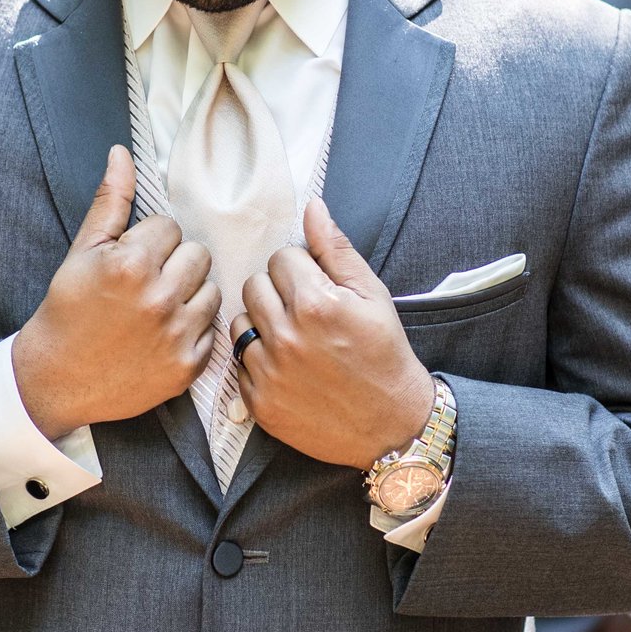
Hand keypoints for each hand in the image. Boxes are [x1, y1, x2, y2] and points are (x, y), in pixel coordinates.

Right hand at [13, 146, 218, 438]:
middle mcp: (158, 298)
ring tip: (157, 306)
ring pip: (211, 289)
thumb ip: (111, 201)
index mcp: (131, 264)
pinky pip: (212, 328)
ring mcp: (176, 335)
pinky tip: (163, 334)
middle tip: (146, 282)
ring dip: (188, 294)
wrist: (57, 378)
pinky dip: (192, 329)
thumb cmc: (68, 309)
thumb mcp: (82, 251)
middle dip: (174, 263)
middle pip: (198, 254)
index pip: (170, 227)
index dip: (148, 241)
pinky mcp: (187, 366)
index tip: (130, 261)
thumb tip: (122, 153)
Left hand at [234, 197, 433, 470]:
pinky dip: (258, 360)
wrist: (391, 424)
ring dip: (262, 324)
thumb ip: (336, 250)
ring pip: (240, 321)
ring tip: (293, 338)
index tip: (318, 288)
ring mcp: (269, 371)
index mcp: (315, 303)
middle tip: (305, 313)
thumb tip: (312, 207)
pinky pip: (239, 362)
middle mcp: (286, 336)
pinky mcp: (258, 401)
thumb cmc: (385, 354)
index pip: (281, 258)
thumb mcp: (372, 295)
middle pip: (254, 285)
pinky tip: (287, 368)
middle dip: (278, 292)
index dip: (301, 269)